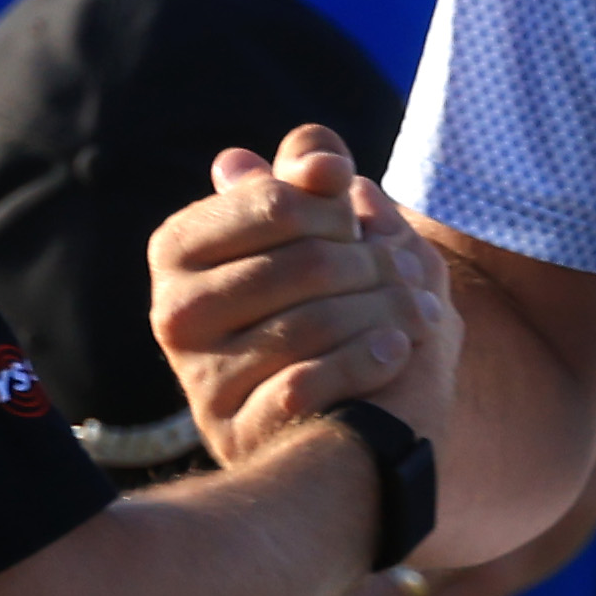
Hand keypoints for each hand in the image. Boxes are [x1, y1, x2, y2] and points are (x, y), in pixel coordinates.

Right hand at [150, 124, 454, 467]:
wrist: (342, 419)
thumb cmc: (334, 303)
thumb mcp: (327, 230)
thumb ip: (314, 181)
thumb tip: (321, 162)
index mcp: (180, 248)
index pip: (275, 200)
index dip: (337, 209)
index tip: (366, 223)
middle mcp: (174, 311)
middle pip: (304, 263)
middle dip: (375, 264)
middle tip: (411, 274)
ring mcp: (199, 377)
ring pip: (311, 324)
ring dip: (386, 312)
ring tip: (421, 312)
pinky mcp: (233, 433)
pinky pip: (306, 385)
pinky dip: (364, 362)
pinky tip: (396, 351)